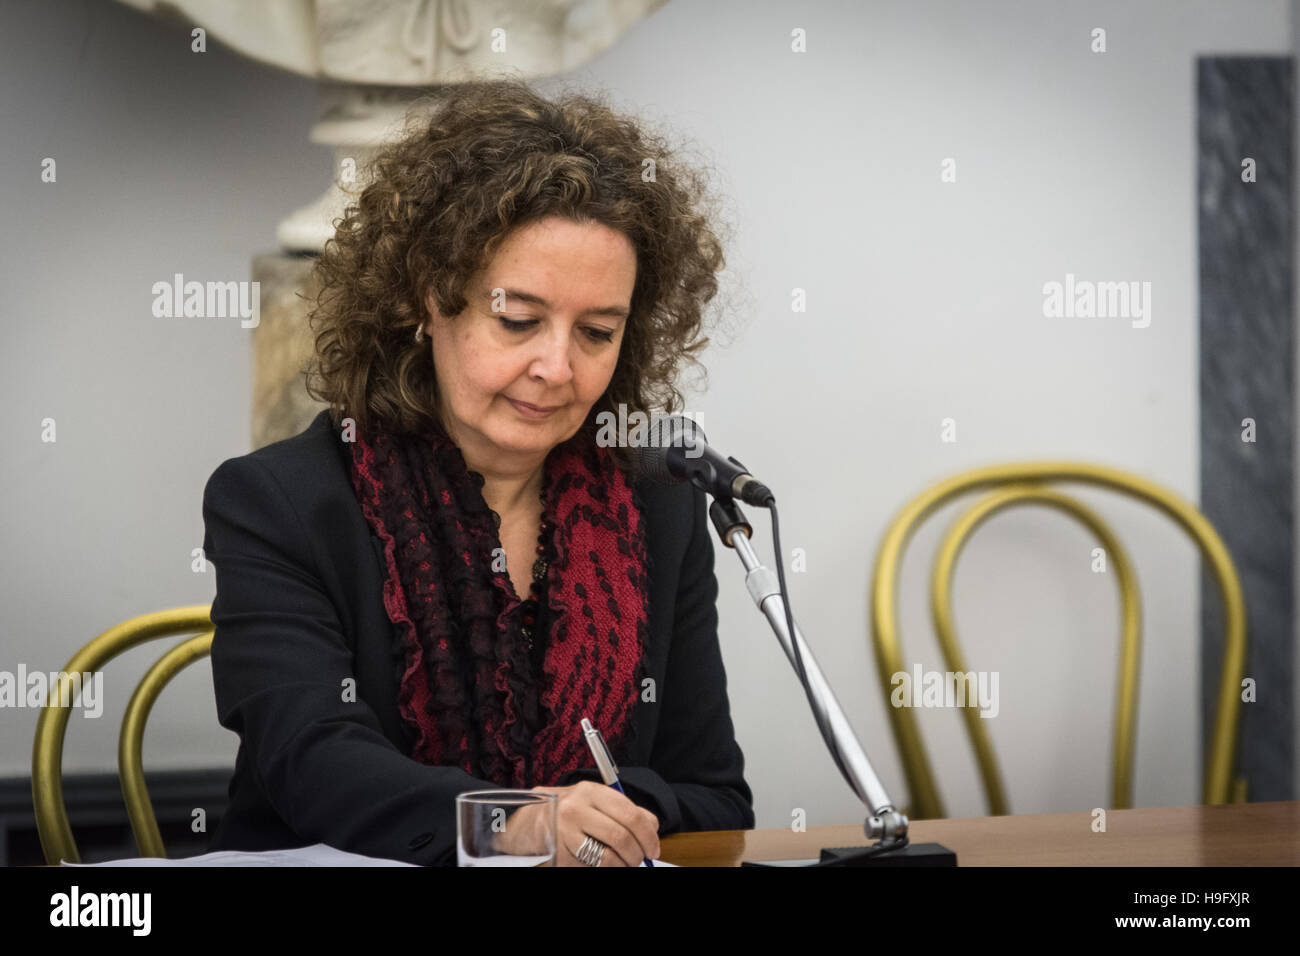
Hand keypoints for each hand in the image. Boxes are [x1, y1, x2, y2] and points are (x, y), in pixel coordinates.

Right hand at [518, 780, 659, 865]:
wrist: (529, 821)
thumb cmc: (570, 811)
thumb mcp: (594, 800)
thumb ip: (623, 809)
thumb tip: (652, 828)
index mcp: (590, 791)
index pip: (630, 814)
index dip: (648, 835)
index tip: (654, 847)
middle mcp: (575, 809)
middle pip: (621, 837)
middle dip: (638, 854)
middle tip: (641, 859)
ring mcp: (564, 833)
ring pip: (608, 857)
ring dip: (624, 865)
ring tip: (625, 862)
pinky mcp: (559, 854)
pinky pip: (593, 867)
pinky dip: (607, 869)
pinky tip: (607, 864)